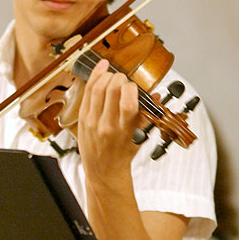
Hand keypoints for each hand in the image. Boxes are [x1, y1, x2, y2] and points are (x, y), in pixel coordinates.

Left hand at [77, 59, 138, 185]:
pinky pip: (86, 92)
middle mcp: (106, 125)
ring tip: (112, 74)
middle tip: (123, 78)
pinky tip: (100, 69)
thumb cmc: (123, 154)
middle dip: (119, 78)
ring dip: (106, 76)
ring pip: (97, 89)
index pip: (127, 103)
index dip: (131, 88)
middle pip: (111, 91)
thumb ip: (147, 114)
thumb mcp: (139, 137)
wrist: (103, 170)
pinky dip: (93, 78)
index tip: (134, 87)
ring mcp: (92, 121)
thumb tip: (155, 95)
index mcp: (124, 130)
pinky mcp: (82, 117)